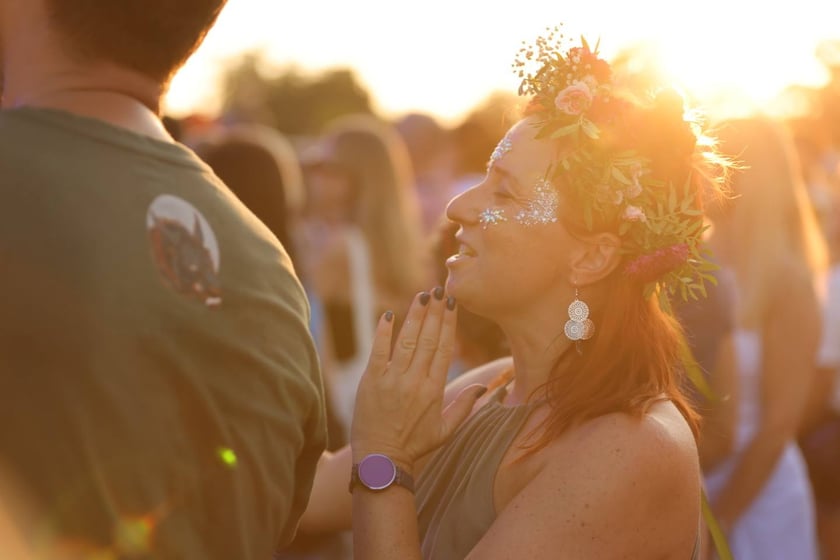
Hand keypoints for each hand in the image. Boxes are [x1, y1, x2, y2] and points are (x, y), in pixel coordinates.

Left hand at [350, 288, 486, 471]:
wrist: (381, 459)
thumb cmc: (414, 445)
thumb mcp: (445, 430)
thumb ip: (464, 406)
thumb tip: (484, 387)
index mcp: (434, 389)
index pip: (444, 348)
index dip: (448, 323)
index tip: (452, 304)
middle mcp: (415, 381)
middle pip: (428, 339)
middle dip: (435, 312)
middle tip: (440, 290)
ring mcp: (392, 379)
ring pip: (407, 341)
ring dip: (415, 316)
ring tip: (422, 296)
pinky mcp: (371, 381)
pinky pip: (378, 351)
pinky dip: (383, 332)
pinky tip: (389, 314)